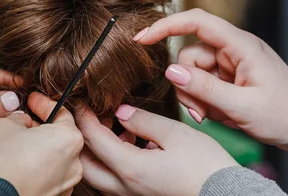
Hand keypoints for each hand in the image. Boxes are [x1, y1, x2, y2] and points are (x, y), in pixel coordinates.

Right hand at [0, 93, 84, 195]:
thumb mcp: (4, 126)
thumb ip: (18, 118)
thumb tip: (22, 121)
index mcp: (68, 139)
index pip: (60, 112)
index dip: (43, 103)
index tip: (32, 100)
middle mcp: (75, 163)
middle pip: (60, 137)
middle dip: (42, 127)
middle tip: (22, 122)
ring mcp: (66, 184)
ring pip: (55, 158)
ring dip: (40, 149)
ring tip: (18, 146)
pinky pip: (50, 177)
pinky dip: (39, 169)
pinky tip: (20, 166)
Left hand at [76, 104, 236, 195]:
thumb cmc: (206, 167)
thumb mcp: (175, 134)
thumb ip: (143, 121)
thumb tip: (121, 112)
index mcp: (130, 169)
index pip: (93, 139)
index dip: (84, 117)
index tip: (81, 101)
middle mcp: (125, 188)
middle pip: (86, 165)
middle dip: (82, 139)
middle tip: (91, 117)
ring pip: (99, 176)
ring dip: (99, 151)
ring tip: (115, 127)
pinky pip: (116, 182)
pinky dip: (115, 161)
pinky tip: (133, 144)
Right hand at [135, 8, 287, 154]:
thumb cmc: (286, 115)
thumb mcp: (243, 107)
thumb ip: (205, 88)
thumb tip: (171, 71)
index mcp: (241, 45)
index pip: (196, 22)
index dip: (166, 25)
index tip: (142, 38)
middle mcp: (233, 49)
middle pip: (189, 56)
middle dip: (187, 85)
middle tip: (200, 113)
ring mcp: (230, 63)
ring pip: (192, 73)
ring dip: (195, 97)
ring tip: (213, 116)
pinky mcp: (229, 76)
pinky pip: (203, 84)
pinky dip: (204, 101)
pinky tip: (219, 115)